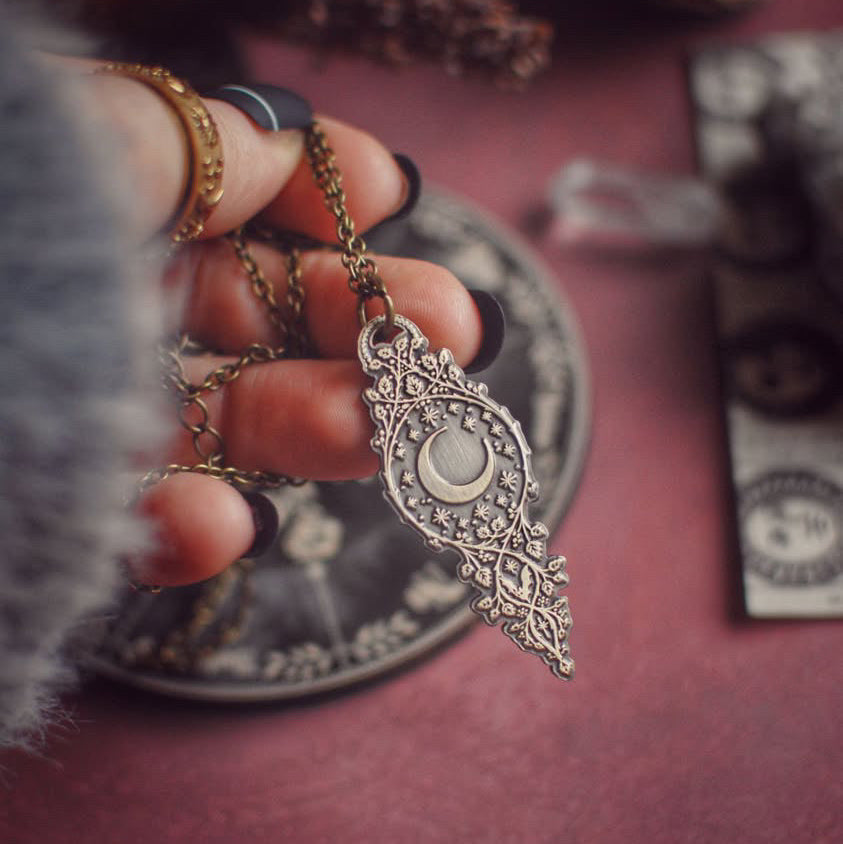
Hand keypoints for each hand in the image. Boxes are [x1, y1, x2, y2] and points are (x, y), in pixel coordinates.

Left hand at [62, 60, 489, 586]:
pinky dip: (182, 528)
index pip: (228, 177)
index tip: (397, 190)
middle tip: (451, 331)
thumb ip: (171, 146)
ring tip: (386, 431)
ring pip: (228, 414)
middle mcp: (102, 298)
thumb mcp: (61, 166)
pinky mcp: (64, 499)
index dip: (319, 179)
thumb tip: (274, 128)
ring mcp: (89, 402)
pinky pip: (136, 515)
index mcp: (100, 204)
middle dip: (361, 316)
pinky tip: (224, 529)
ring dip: (313, 427)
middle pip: (257, 306)